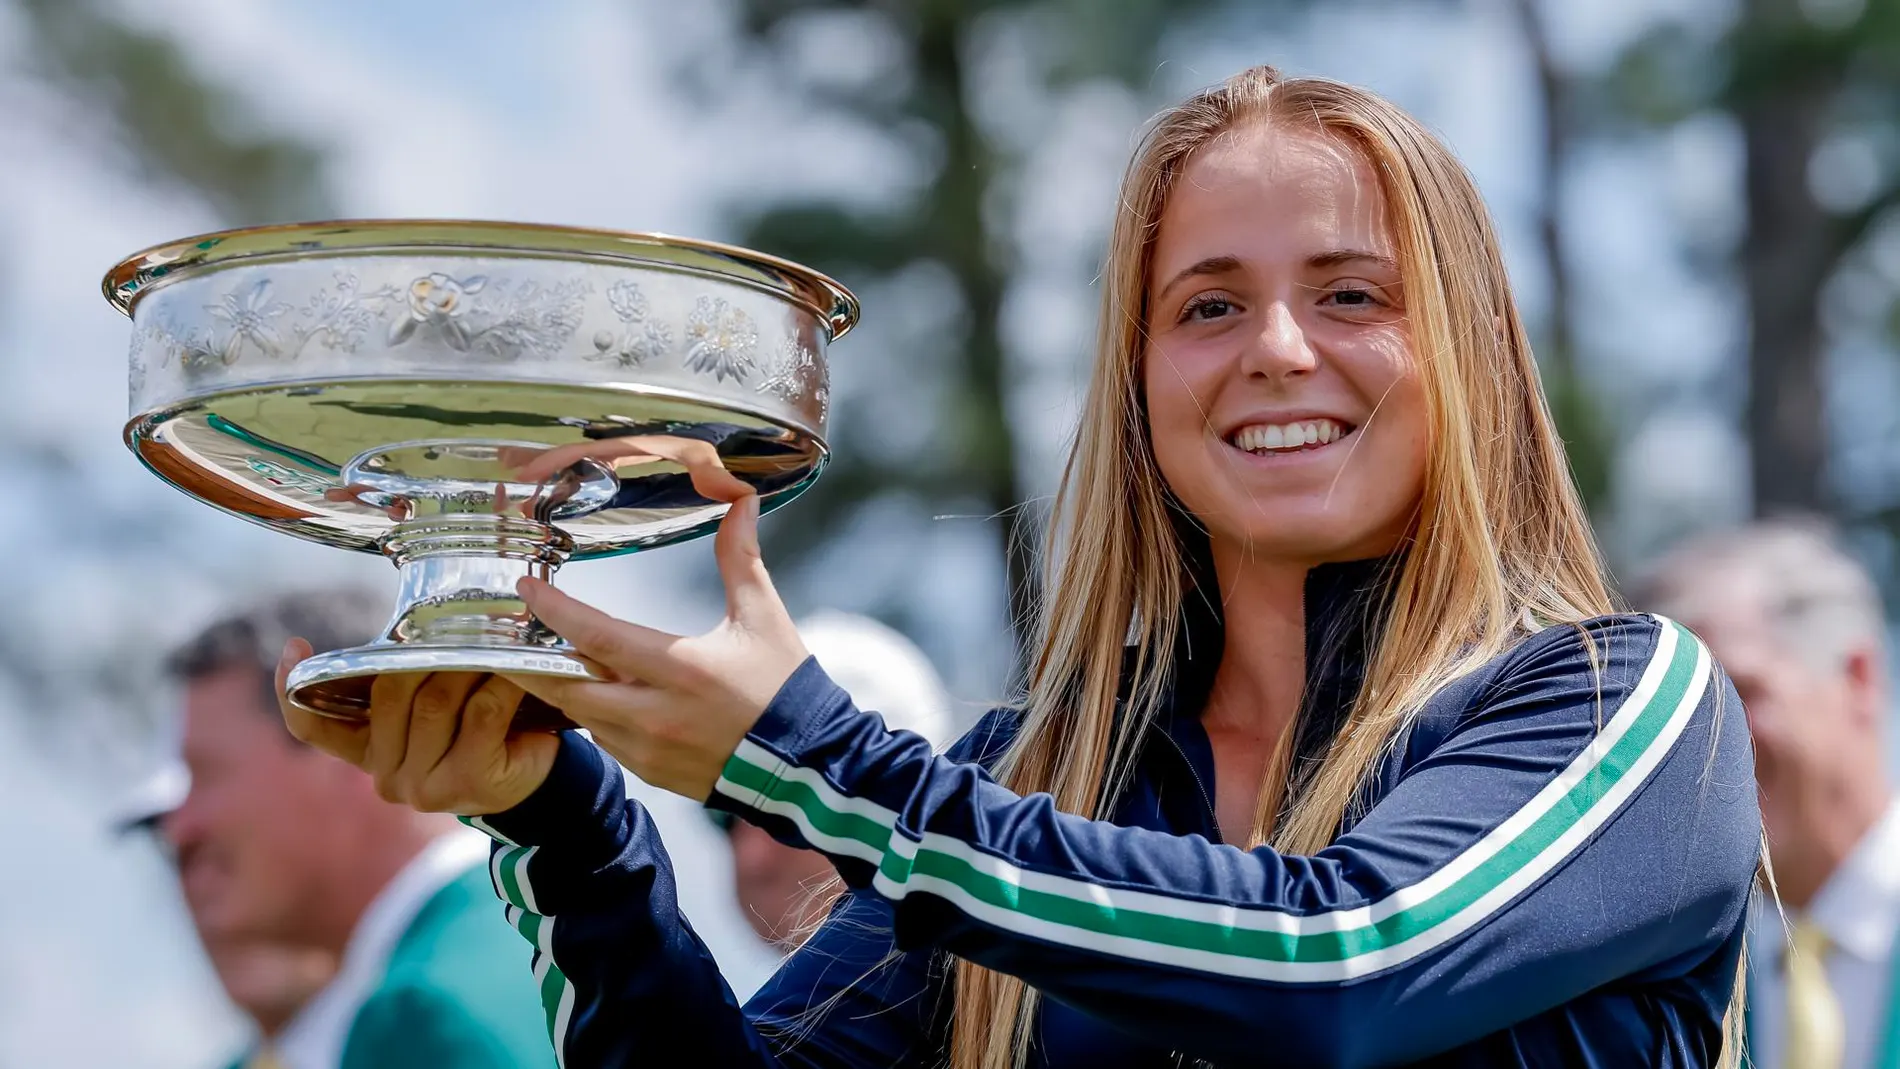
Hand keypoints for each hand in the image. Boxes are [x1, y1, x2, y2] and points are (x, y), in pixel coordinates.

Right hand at [276, 647, 559, 814]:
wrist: (534, 776)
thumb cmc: (480, 730)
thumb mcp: (432, 709)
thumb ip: (405, 684)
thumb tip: (409, 625)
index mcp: (369, 752)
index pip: (316, 728)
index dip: (296, 688)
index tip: (294, 646)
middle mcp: (387, 775)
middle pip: (390, 695)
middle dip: (424, 655)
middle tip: (456, 626)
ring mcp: (424, 785)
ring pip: (435, 701)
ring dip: (467, 666)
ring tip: (490, 644)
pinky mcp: (468, 781)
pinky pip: (481, 713)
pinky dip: (500, 685)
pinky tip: (513, 672)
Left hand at [504, 493, 807, 800]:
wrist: (807, 762)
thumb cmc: (784, 686)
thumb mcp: (763, 617)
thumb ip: (740, 559)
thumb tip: (740, 502)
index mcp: (682, 668)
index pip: (598, 636)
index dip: (555, 611)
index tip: (526, 588)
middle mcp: (656, 713)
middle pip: (568, 685)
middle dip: (533, 659)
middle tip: (512, 631)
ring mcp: (649, 749)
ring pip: (579, 714)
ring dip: (563, 686)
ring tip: (548, 657)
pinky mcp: (651, 771)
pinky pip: (602, 739)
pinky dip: (591, 714)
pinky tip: (593, 693)